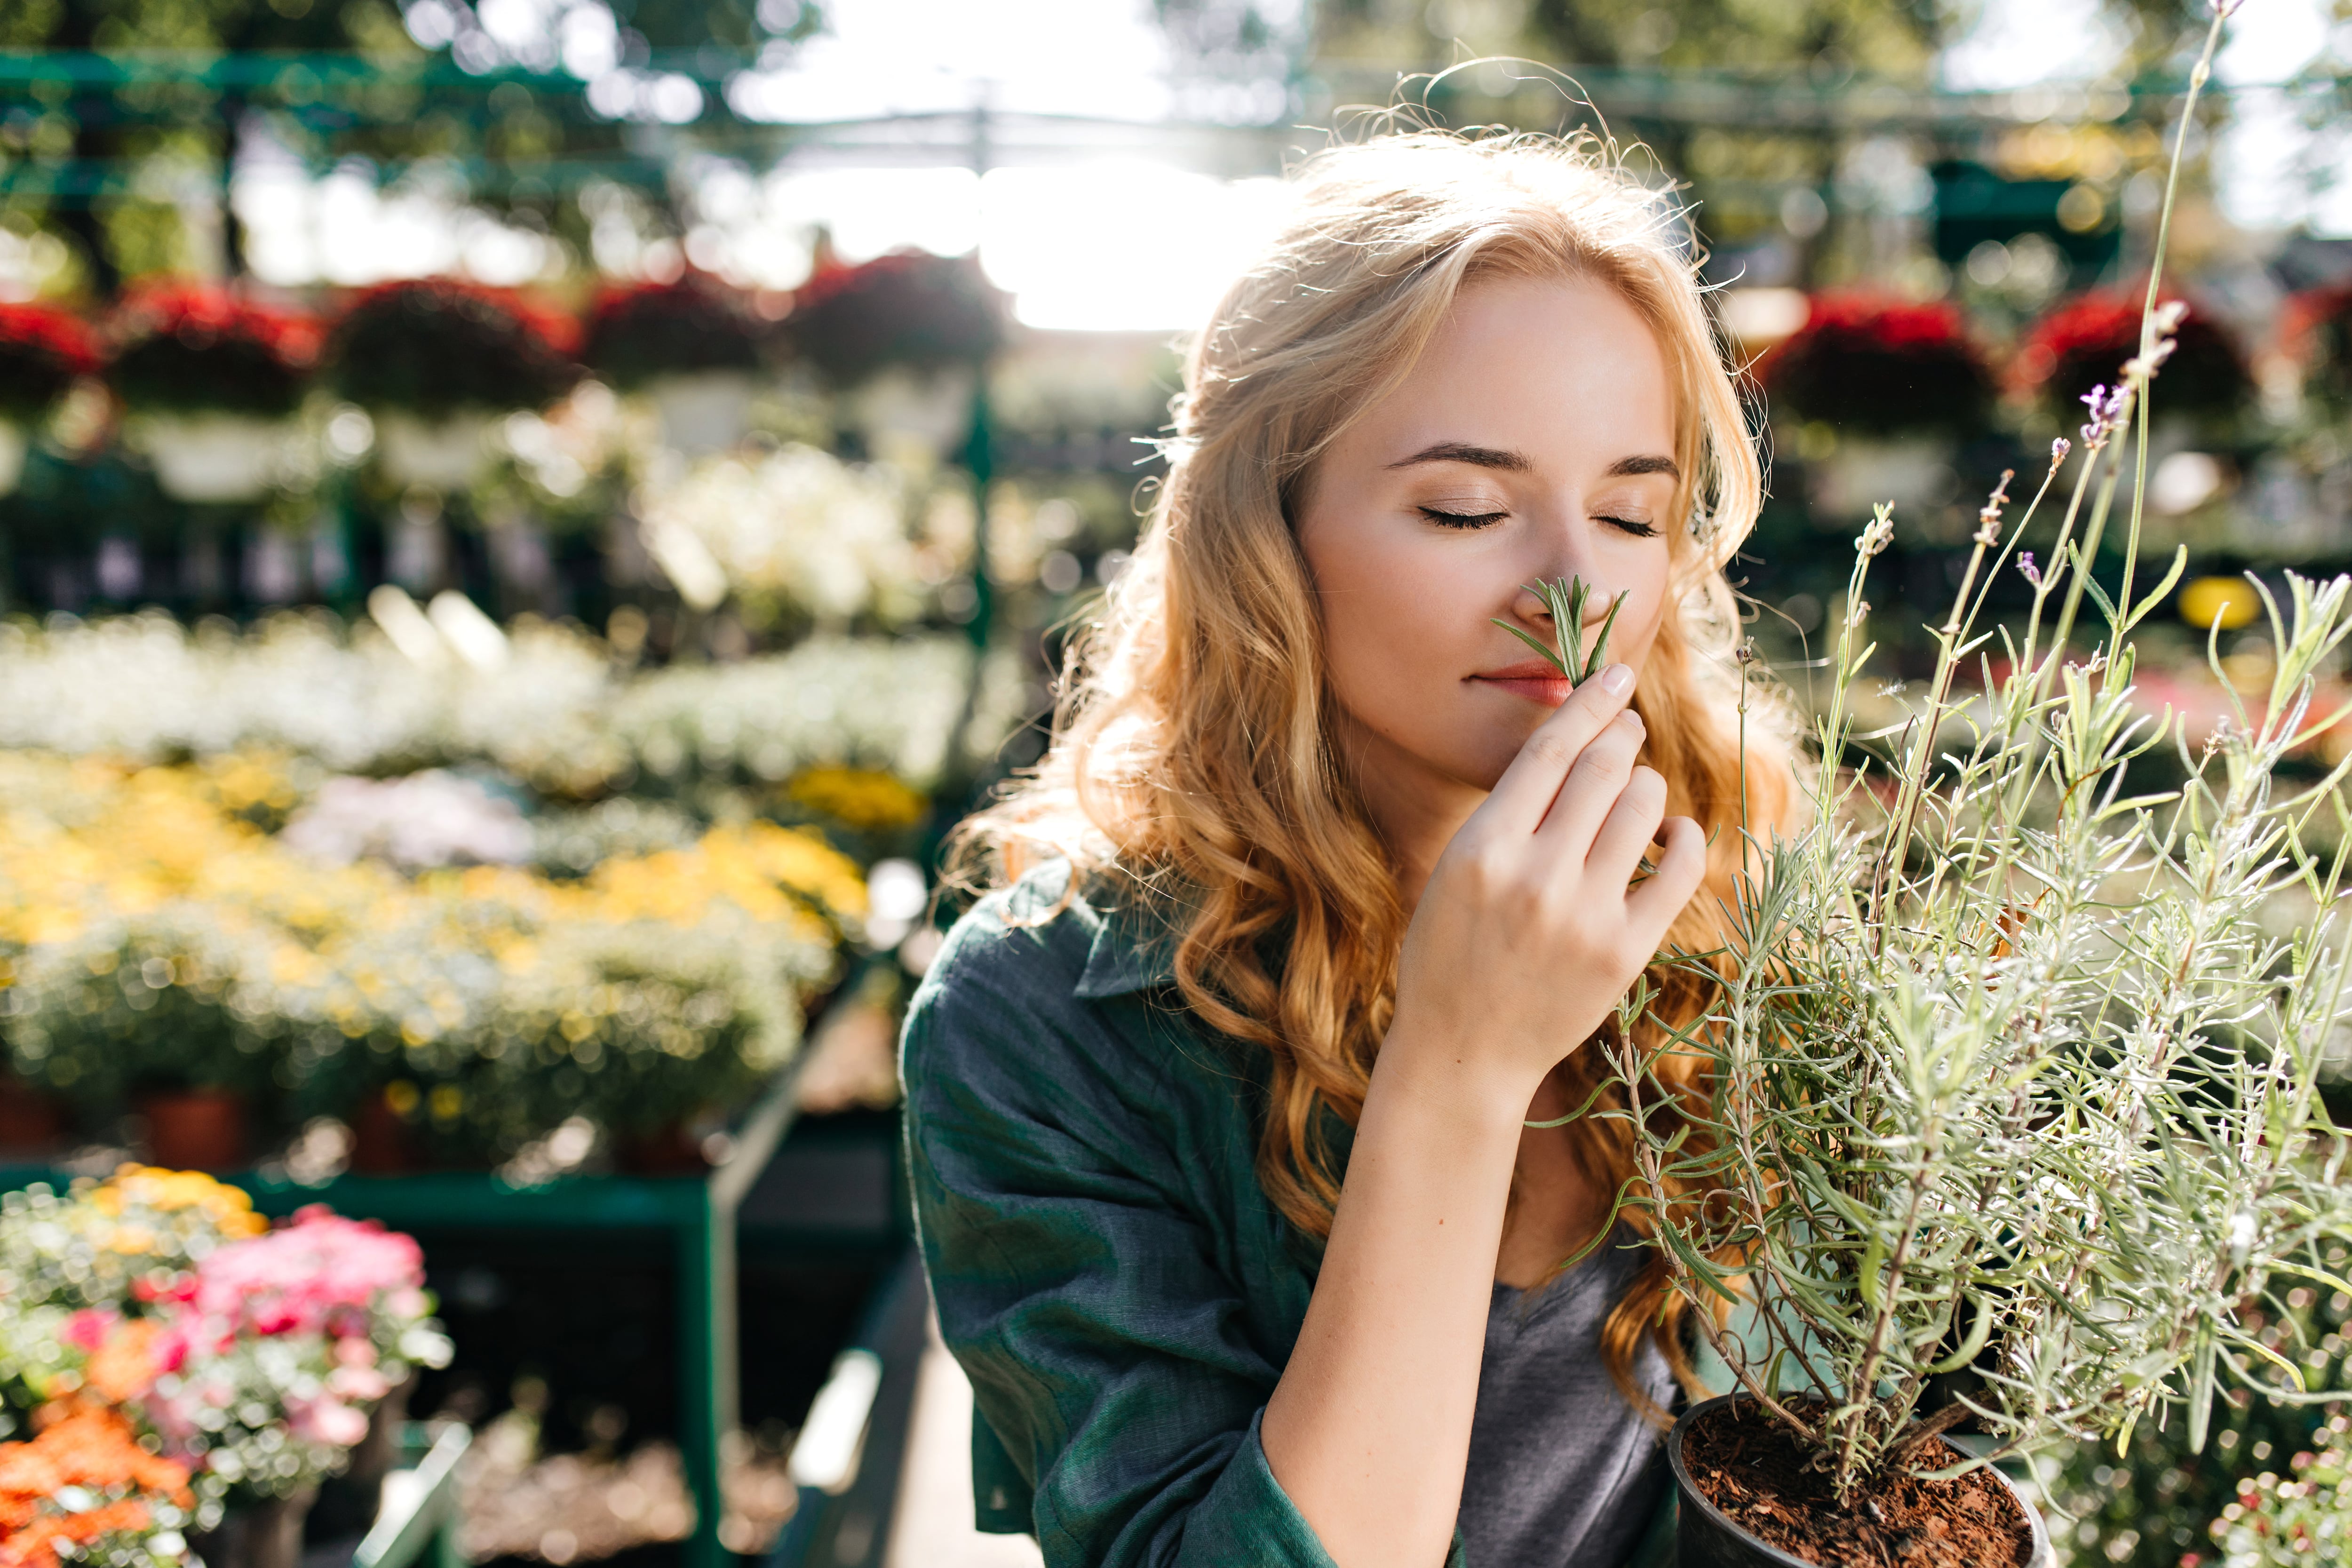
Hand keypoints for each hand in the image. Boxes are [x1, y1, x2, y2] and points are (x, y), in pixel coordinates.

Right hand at [1388, 662, 1706, 1102]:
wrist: (1463, 1052)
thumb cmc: (1450, 953)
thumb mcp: (1454, 872)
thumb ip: (1509, 814)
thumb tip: (1576, 745)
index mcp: (1482, 848)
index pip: (1550, 750)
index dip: (1589, 702)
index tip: (1614, 676)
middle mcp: (1535, 876)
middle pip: (1602, 768)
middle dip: (1623, 735)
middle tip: (1629, 728)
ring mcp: (1583, 916)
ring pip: (1642, 808)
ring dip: (1646, 784)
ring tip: (1637, 789)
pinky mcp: (1624, 952)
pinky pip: (1678, 872)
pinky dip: (1684, 840)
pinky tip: (1672, 835)